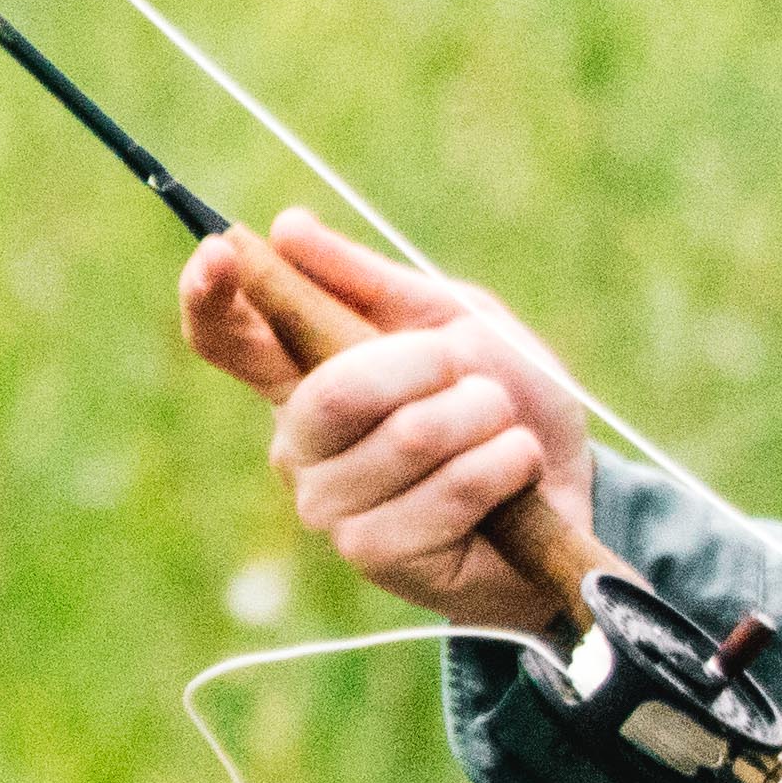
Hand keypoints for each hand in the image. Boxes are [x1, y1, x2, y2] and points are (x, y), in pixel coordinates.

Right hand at [176, 208, 596, 637]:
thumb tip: (287, 227)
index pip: (226, 338)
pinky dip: (503, 466)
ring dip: (483, 418)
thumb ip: (370, 280)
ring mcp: (330, 505)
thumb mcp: (451, 319)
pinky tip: (512, 474)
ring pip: (409, 437)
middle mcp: (300, 444)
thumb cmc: (503, 400)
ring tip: (502, 429)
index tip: (223, 250)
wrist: (572, 486)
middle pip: (334, 391)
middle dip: (426, 366)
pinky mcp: (375, 554)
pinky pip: (449, 492)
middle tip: (466, 371)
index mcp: (303, 375)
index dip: (209, 296)